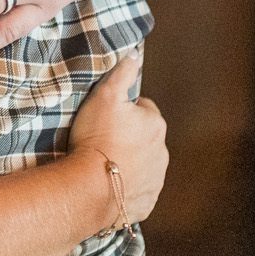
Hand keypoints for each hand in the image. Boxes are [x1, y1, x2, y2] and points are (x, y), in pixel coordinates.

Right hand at [69, 52, 166, 228]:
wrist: (92, 187)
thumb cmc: (97, 138)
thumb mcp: (105, 96)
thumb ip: (122, 73)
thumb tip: (134, 54)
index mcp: (155, 124)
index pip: (143, 109)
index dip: (124, 111)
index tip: (107, 117)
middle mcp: (162, 151)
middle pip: (145, 137)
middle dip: (129, 137)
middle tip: (102, 138)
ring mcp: (156, 179)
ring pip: (144, 163)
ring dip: (129, 161)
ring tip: (103, 162)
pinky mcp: (147, 201)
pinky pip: (138, 188)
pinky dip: (127, 185)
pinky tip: (108, 182)